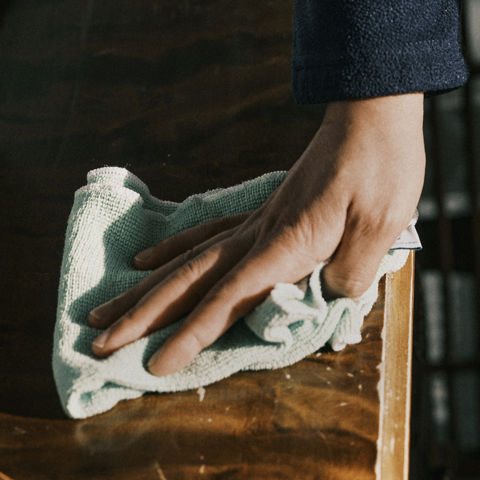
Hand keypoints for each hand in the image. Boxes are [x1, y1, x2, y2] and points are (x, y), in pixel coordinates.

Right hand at [87, 92, 425, 375]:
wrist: (374, 113)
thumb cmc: (383, 168)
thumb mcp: (380, 226)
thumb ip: (350, 271)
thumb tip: (326, 302)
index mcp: (287, 244)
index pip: (229, 298)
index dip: (192, 335)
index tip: (156, 365)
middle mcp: (261, 234)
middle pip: (190, 281)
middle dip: (144, 317)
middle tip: (97, 344)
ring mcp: (259, 220)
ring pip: (189, 260)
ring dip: (145, 289)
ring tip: (103, 311)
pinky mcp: (267, 209)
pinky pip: (208, 234)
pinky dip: (175, 249)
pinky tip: (149, 258)